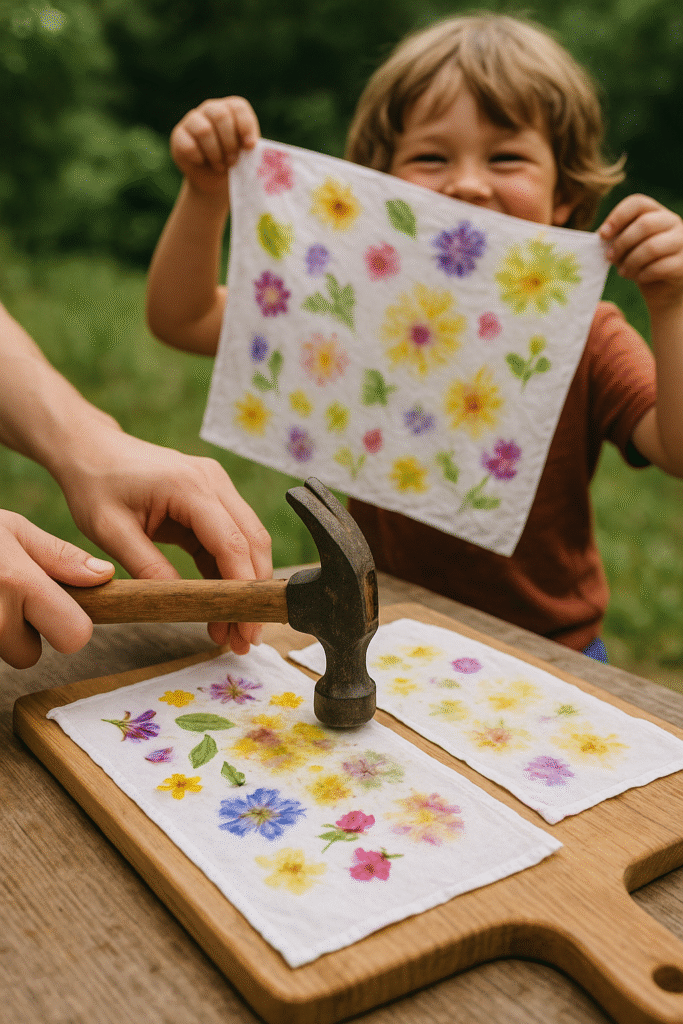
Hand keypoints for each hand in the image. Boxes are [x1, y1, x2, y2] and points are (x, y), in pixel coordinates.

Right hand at [0, 510, 114, 667]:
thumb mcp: (11, 530)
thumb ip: (60, 557)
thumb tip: (105, 575)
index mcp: (19, 582)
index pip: (74, 635)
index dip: (70, 625)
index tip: (57, 607)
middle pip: (30, 655)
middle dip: (27, 632)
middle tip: (11, 598)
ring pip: (7, 655)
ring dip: (3, 634)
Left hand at [55, 426, 272, 654]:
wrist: (91, 449)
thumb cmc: (96, 484)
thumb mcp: (110, 530)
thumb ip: (147, 567)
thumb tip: (179, 603)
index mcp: (189, 486)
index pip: (232, 543)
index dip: (242, 590)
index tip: (244, 627)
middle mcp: (213, 481)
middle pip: (253, 542)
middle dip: (253, 593)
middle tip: (245, 638)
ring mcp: (217, 486)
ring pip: (250, 541)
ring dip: (246, 585)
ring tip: (234, 629)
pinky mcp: (212, 498)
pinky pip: (231, 538)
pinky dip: (230, 572)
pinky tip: (220, 604)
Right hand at [170, 96, 259, 196]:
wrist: (214, 179)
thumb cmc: (234, 162)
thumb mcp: (247, 154)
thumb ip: (250, 146)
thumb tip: (252, 145)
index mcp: (231, 109)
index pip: (238, 107)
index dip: (245, 127)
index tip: (249, 146)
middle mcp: (211, 109)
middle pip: (220, 115)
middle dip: (229, 142)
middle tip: (233, 160)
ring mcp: (193, 119)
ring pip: (204, 130)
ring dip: (215, 153)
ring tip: (220, 165)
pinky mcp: (178, 135)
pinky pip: (189, 146)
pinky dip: (199, 159)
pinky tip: (203, 163)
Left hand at [599, 195, 682, 311]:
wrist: (663, 288)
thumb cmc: (640, 263)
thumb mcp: (626, 248)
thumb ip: (616, 239)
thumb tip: (601, 236)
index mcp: (655, 212)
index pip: (637, 203)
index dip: (617, 216)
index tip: (603, 235)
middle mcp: (672, 222)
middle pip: (644, 224)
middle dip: (622, 243)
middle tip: (610, 257)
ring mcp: (681, 241)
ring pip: (652, 247)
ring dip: (631, 262)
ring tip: (623, 272)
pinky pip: (660, 267)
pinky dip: (643, 274)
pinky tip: (639, 278)